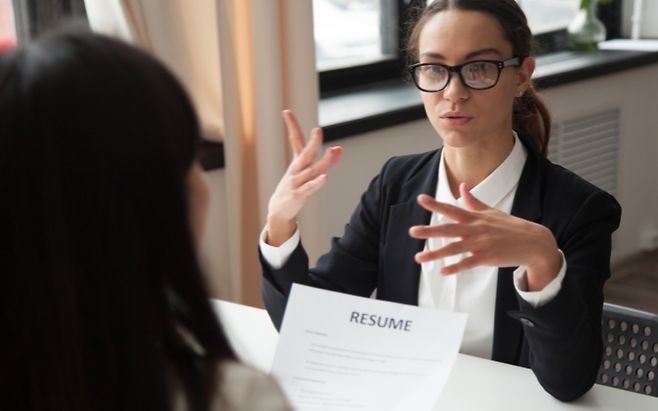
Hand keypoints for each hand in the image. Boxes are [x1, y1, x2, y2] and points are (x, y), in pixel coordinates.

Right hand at [266, 110, 342, 246]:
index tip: (286, 112)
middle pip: (305, 154)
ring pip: (311, 170)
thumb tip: (338, 148)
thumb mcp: (306, 172)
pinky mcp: (297, 195)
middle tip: (317, 130)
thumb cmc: (294, 188)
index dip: (292, 126)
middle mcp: (296, 170)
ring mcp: (296, 183)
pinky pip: (309, 188)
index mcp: (297, 163)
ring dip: (323, 161)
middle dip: (313, 142)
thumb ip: (323, 160)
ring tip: (333, 151)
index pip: (295, 141)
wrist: (279, 209)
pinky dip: (317, 183)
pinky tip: (325, 178)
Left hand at [408, 183, 561, 291]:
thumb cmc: (511, 226)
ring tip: (419, 257)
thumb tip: (462, 187)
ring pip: (455, 248)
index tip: (420, 199)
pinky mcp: (488, 258)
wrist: (534, 242)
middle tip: (412, 231)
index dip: (435, 204)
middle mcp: (476, 229)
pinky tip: (443, 271)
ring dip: (436, 253)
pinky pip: (469, 263)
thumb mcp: (491, 212)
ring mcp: (482, 244)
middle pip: (449, 229)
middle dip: (430, 230)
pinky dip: (456, 267)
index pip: (452, 209)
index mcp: (475, 218)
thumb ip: (473, 201)